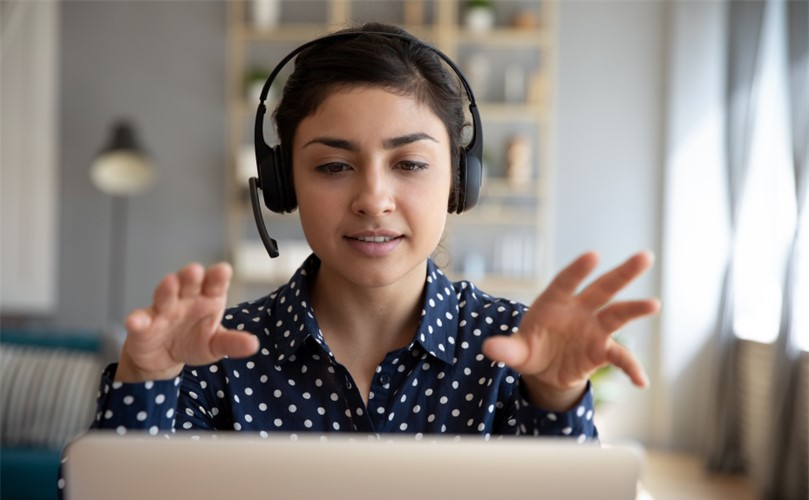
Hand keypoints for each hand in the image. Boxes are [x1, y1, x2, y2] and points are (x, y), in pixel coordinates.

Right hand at [115, 262, 258, 382]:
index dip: (218, 276)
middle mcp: (186, 299)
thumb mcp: (216, 345)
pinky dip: (136, 320)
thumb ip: (233, 343)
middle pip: (189, 283)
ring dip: (166, 288)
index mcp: (208, 298)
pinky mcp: (143, 325)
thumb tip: (254, 345)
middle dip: (191, 275)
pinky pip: (139, 320)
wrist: (165, 358)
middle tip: (195, 270)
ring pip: (164, 295)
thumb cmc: (195, 342)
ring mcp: (163, 309)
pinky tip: (134, 321)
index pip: (215, 283)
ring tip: (169, 282)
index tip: (223, 270)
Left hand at [482, 251, 659, 410]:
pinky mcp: (602, 350)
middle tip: (645, 257)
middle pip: (602, 288)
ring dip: (635, 309)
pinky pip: (620, 357)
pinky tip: (641, 382)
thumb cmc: (529, 349)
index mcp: (554, 302)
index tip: (593, 255)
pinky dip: (631, 368)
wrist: (544, 370)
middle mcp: (579, 310)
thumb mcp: (515, 351)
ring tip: (654, 304)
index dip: (578, 269)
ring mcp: (593, 329)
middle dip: (622, 273)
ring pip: (617, 315)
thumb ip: (506, 349)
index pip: (567, 282)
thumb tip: (489, 349)